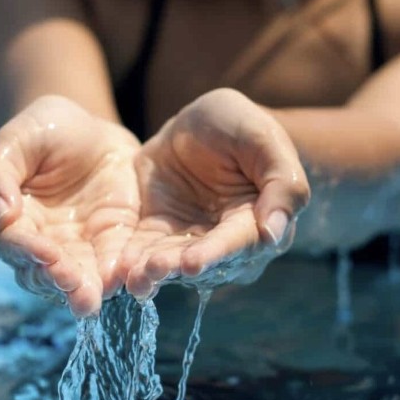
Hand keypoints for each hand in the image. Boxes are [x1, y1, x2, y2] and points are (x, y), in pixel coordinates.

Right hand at [0, 95, 141, 316]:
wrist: (92, 131)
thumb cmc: (44, 130)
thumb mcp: (17, 139)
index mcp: (5, 220)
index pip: (11, 242)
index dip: (27, 250)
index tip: (45, 254)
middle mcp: (35, 245)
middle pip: (40, 272)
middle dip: (56, 279)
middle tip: (72, 283)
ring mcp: (72, 252)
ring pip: (72, 281)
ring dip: (81, 291)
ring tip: (90, 300)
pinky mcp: (107, 250)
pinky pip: (110, 269)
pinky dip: (115, 277)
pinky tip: (123, 283)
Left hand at [122, 88, 310, 298]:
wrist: (197, 122)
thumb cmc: (240, 125)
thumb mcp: (262, 137)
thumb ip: (282, 183)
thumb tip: (274, 234)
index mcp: (256, 221)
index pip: (237, 244)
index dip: (215, 254)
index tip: (192, 263)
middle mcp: (223, 242)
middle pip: (201, 262)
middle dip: (176, 267)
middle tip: (153, 269)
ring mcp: (187, 242)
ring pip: (170, 263)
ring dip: (152, 272)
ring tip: (134, 277)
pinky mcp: (155, 237)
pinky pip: (142, 253)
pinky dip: (130, 262)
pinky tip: (117, 269)